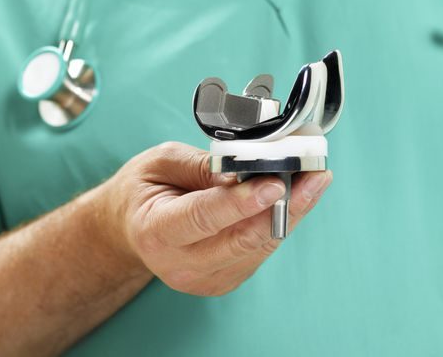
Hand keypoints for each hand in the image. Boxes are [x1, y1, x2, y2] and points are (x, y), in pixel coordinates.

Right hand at [99, 142, 331, 295]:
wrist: (129, 228)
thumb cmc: (143, 191)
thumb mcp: (160, 162)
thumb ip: (201, 165)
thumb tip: (244, 169)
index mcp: (155, 231)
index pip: (204, 218)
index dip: (242, 202)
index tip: (275, 183)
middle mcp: (180, 264)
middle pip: (242, 239)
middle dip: (285, 206)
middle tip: (313, 177)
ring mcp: (204, 278)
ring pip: (259, 246)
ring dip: (291, 213)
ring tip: (313, 180)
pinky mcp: (225, 280)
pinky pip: (260, 250)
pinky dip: (279, 222)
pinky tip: (295, 198)